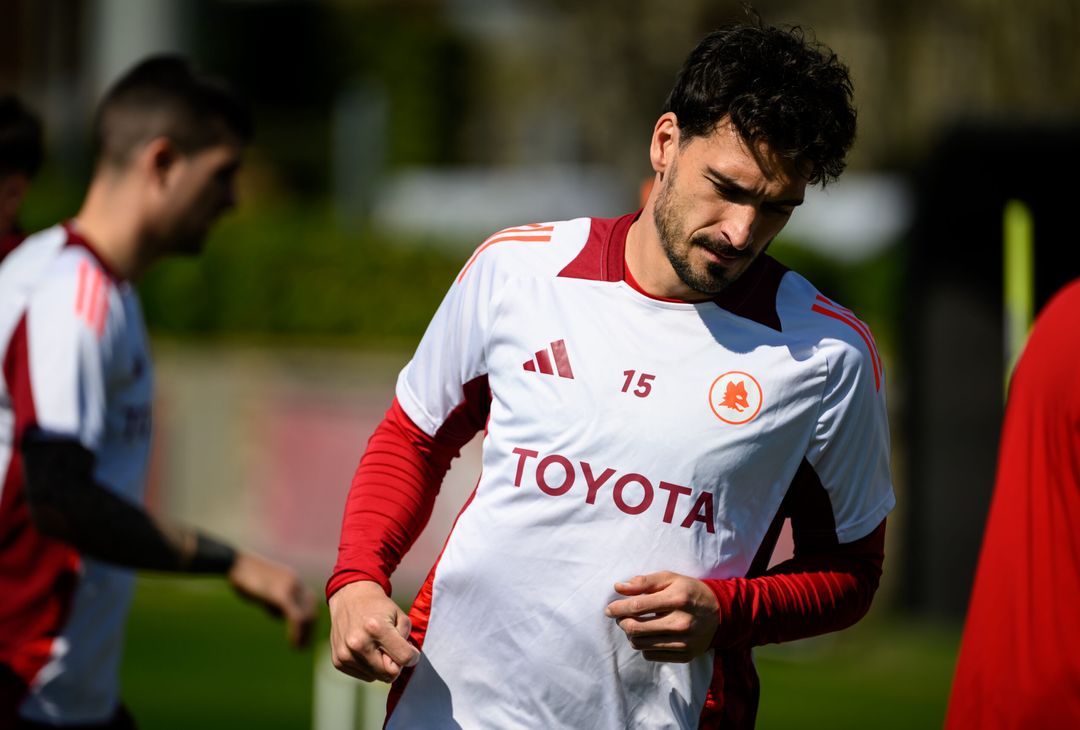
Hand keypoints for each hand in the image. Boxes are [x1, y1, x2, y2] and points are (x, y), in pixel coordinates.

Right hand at [227, 551, 316, 648]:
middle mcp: (296, 583)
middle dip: (310, 630)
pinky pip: (295, 616)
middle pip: (311, 609)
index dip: (310, 620)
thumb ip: (274, 601)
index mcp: (294, 581)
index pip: (310, 602)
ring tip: (300, 648)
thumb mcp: (264, 590)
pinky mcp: (281, 595)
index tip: (306, 635)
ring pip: (306, 615)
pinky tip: (294, 643)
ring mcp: (291, 588)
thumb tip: (279, 615)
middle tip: (304, 646)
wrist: (235, 563)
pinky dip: (297, 632)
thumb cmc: (245, 576)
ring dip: (305, 634)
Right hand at [328, 580, 419, 682]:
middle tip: (392, 648)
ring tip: (377, 646)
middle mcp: (358, 644)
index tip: (410, 650)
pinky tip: (366, 650)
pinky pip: (363, 676)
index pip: (403, 658)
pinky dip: (369, 667)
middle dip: (395, 664)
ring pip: (376, 677)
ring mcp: (345, 654)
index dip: (411, 657)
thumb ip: (406, 640)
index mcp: (376, 628)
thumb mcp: (400, 616)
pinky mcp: (338, 661)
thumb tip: (405, 663)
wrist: (350, 598)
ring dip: (381, 666)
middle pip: (389, 674)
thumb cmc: (379, 607)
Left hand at [604, 571, 719, 661]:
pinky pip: (651, 655)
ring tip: (634, 625)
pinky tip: (649, 635)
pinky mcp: (684, 656)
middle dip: (622, 622)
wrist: (721, 613)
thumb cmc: (690, 592)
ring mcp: (684, 642)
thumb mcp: (671, 578)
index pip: (638, 606)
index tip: (608, 609)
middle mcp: (682, 623)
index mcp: (678, 599)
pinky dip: (644, 645)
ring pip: (641, 644)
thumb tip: (618, 587)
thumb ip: (644, 582)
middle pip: (636, 628)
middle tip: (621, 617)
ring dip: (631, 635)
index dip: (618, 608)